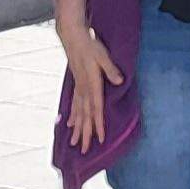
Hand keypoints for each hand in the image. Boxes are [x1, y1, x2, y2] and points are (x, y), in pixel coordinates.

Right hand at [59, 20, 125, 149]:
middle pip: (85, 116)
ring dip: (77, 129)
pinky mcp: (76, 85)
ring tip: (74, 143)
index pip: (96, 109)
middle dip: (85, 134)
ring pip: (78, 113)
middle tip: (83, 150)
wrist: (73, 38)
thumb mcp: (103, 55)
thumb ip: (111, 69)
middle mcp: (84, 90)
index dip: (98, 125)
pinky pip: (74, 104)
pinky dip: (72, 115)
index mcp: (92, 84)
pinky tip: (69, 124)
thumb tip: (120, 80)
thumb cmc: (90, 46)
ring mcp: (78, 88)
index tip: (100, 139)